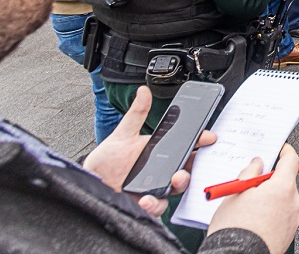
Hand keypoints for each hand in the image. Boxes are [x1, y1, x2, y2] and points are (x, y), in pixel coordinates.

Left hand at [82, 87, 216, 217]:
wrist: (91, 182)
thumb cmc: (107, 161)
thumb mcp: (123, 135)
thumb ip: (136, 114)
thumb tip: (143, 91)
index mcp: (160, 153)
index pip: (186, 147)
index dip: (199, 142)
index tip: (208, 137)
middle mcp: (160, 171)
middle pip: (187, 169)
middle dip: (193, 167)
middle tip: (188, 164)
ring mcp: (154, 188)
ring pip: (176, 189)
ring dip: (179, 184)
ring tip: (173, 179)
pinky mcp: (145, 204)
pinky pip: (156, 207)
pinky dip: (154, 204)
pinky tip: (145, 198)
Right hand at [208, 144, 298, 253]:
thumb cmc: (236, 228)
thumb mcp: (236, 192)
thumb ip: (250, 172)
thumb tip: (257, 164)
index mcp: (283, 187)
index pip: (291, 160)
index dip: (285, 151)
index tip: (281, 148)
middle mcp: (293, 202)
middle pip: (286, 182)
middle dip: (271, 181)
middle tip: (251, 185)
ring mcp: (292, 220)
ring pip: (283, 201)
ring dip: (270, 199)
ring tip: (248, 209)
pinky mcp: (289, 234)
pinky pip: (282, 216)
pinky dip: (272, 215)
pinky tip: (255, 221)